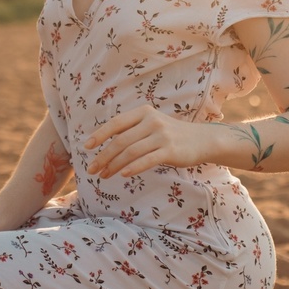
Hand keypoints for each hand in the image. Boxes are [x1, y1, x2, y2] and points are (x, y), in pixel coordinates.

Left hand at [84, 105, 210, 178]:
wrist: (202, 140)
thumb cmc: (171, 135)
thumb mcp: (151, 125)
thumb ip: (131, 130)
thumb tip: (104, 146)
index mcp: (143, 112)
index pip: (116, 123)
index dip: (99, 135)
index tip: (86, 147)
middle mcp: (151, 121)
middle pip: (120, 140)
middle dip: (103, 156)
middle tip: (91, 169)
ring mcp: (162, 136)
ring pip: (130, 152)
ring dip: (114, 165)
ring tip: (104, 175)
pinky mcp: (170, 150)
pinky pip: (147, 160)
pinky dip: (133, 168)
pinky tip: (123, 175)